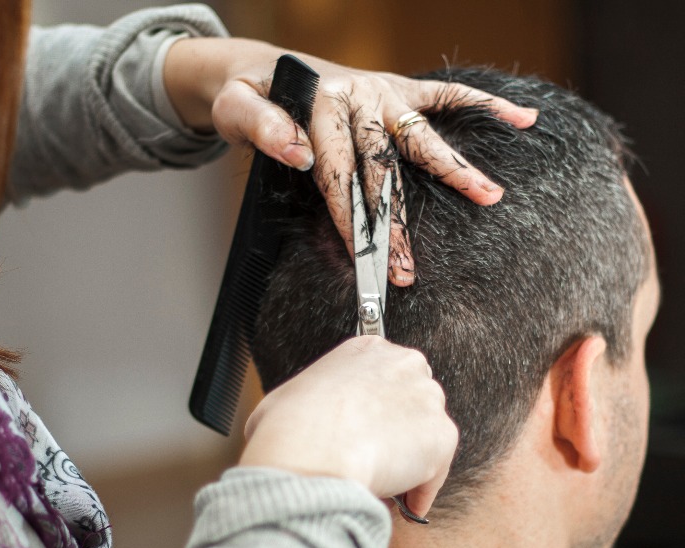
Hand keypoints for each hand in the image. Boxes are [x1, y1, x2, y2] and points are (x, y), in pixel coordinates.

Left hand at [164, 38, 536, 284]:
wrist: (261, 67)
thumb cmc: (244, 95)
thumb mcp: (234, 106)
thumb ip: (260, 126)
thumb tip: (298, 151)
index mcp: (318, 106)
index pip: (338, 174)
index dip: (350, 220)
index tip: (363, 262)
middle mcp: (356, 97)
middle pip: (383, 169)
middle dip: (395, 223)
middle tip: (408, 270)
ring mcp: (381, 92)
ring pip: (421, 138)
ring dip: (455, 169)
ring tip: (490, 197)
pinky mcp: (397, 88)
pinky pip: (446, 95)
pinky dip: (486, 105)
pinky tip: (524, 119)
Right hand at [239, 336, 457, 516]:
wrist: (311, 455)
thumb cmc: (290, 428)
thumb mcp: (284, 397)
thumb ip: (305, 402)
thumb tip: (294, 423)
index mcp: (366, 349)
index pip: (384, 375)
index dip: (375, 408)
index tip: (366, 428)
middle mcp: (403, 365)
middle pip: (411, 402)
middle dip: (396, 430)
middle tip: (375, 457)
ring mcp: (427, 399)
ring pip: (425, 437)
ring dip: (409, 461)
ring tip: (384, 485)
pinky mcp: (443, 436)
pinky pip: (435, 472)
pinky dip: (420, 490)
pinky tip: (401, 503)